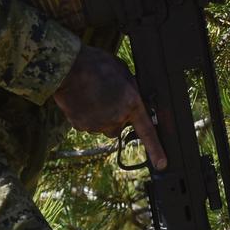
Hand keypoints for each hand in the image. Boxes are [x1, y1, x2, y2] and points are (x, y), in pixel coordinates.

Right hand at [51, 45, 166, 169]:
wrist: (68, 67)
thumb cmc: (97, 65)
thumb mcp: (123, 71)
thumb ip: (131, 88)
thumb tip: (133, 96)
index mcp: (131, 104)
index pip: (147, 131)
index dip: (156, 149)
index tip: (161, 164)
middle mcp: (116, 118)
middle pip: (120, 126)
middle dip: (116, 116)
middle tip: (106, 97)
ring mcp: (98, 124)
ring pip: (103, 126)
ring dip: (100, 115)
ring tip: (92, 95)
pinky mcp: (81, 126)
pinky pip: (87, 125)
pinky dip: (86, 115)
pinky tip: (82, 99)